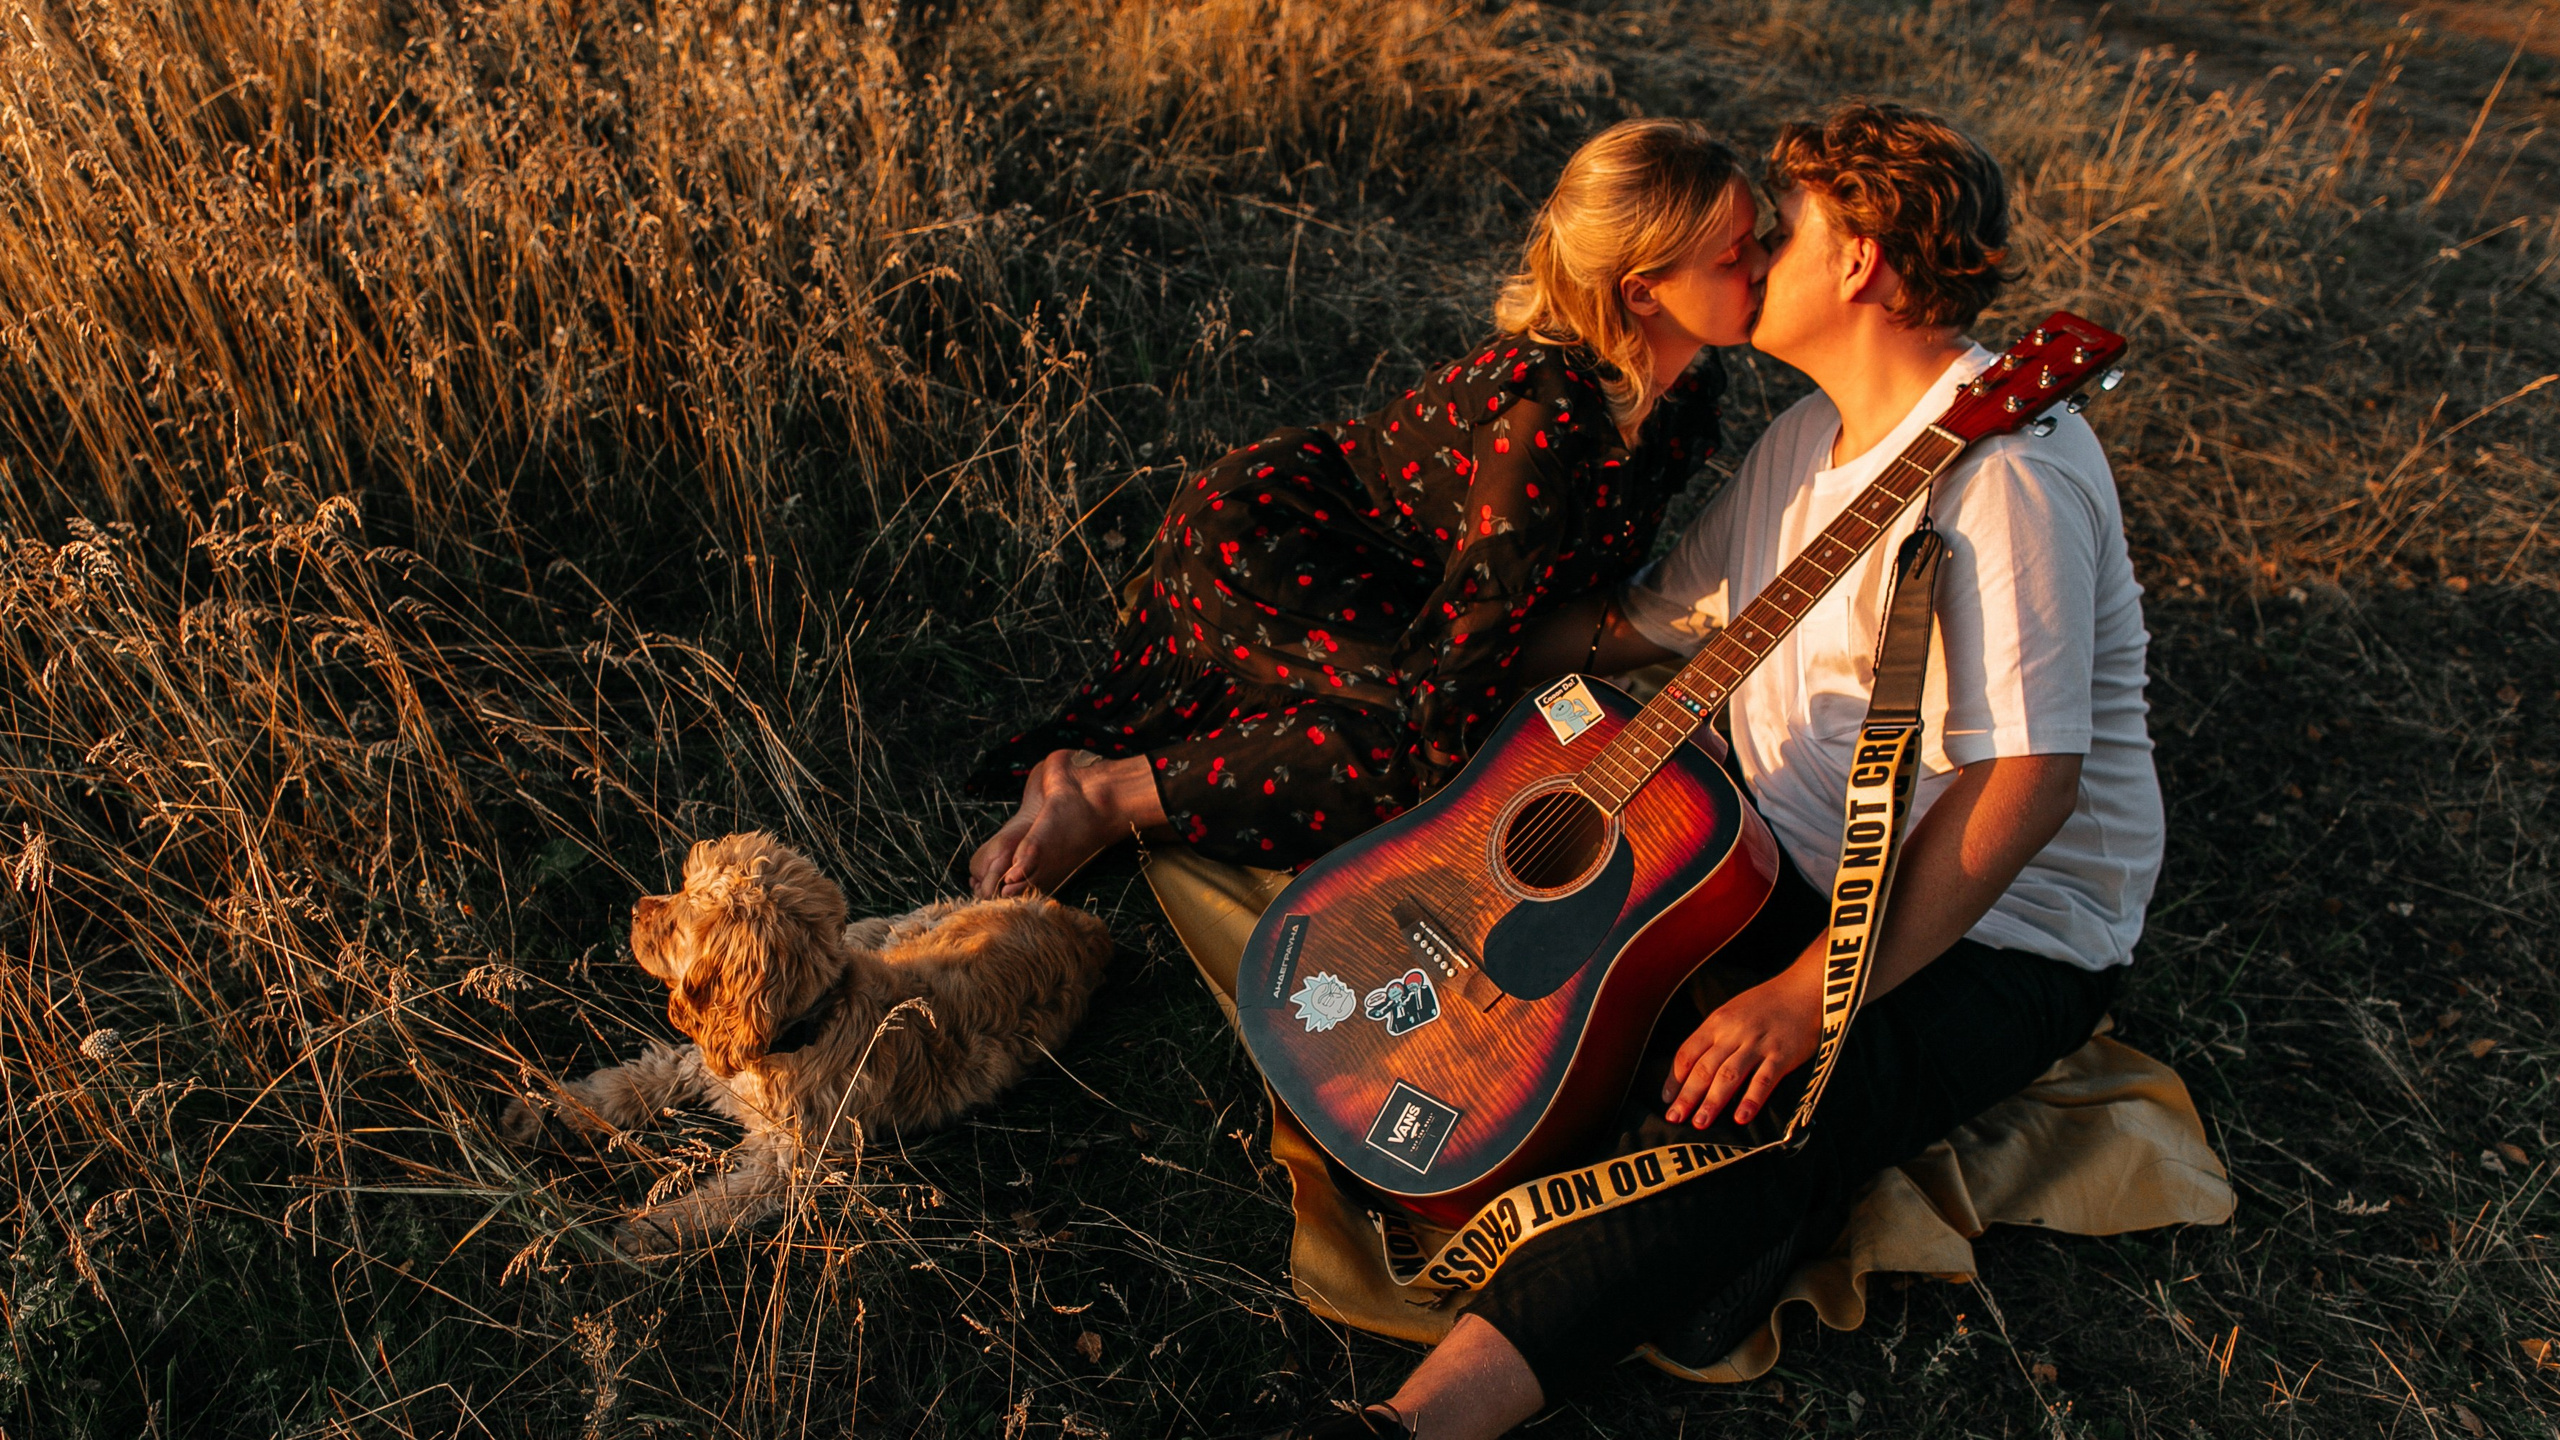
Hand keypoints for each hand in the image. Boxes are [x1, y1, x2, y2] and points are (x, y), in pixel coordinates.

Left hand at [1661, 947, 1823, 1127]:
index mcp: (1717, 1022)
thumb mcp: (1733, 1012)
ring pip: (1729, 1076)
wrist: (1805, 989)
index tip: (1667, 1100)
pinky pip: (1764, 1080)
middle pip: (1704, 1068)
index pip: (1687, 1053)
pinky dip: (1751, 1100)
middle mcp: (1733, 1033)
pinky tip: (1741, 1119)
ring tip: (1700, 1124)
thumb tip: (1694, 1068)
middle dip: (1687, 1096)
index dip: (1675, 1078)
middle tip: (1674, 1119)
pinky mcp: (1783, 1054)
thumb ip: (1715, 1037)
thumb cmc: (1767, 1004)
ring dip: (1712, 1102)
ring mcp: (1758, 1044)